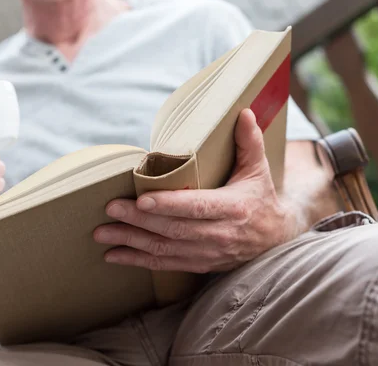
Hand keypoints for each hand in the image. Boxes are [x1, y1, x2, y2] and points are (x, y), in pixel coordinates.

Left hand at [94, 109, 297, 272]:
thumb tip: (243, 112)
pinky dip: (138, 261)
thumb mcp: (259, 169)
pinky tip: (114, 255)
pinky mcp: (200, 264)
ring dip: (131, 242)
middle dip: (139, 221)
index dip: (169, 205)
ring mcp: (209, 253)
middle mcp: (220, 234)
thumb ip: (249, 141)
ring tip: (102, 233)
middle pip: (174, 229)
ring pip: (165, 250)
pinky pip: (165, 265)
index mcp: (233, 208)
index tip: (142, 199)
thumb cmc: (261, 198)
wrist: (275, 239)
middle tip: (110, 210)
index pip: (197, 207)